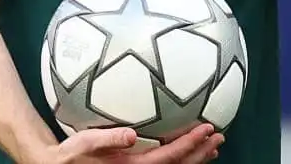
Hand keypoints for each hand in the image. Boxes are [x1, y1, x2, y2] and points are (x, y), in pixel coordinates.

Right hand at [38, 125, 222, 162]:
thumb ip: (107, 138)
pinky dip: (184, 161)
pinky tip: (193, 152)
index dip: (189, 144)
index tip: (207, 129)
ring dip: (196, 158)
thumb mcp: (84, 143)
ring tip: (214, 146)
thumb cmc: (71, 155)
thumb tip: (131, 134)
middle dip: (201, 152)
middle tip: (219, 136)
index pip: (167, 157)